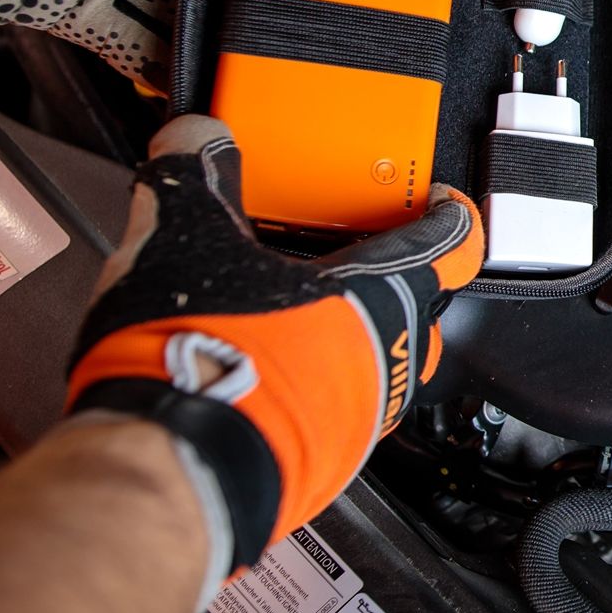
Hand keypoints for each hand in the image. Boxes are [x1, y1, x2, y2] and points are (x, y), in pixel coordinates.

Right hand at [66, 115, 482, 585]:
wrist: (162, 471)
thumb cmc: (191, 360)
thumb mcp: (180, 229)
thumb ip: (196, 171)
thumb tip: (198, 141)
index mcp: (378, 298)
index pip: (450, 245)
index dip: (449, 215)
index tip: (442, 202)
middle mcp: (383, 364)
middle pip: (411, 310)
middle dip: (377, 281)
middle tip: (334, 257)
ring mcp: (355, 425)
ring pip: (370, 367)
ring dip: (337, 339)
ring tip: (279, 317)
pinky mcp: (315, 469)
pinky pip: (330, 417)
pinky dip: (305, 391)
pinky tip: (251, 378)